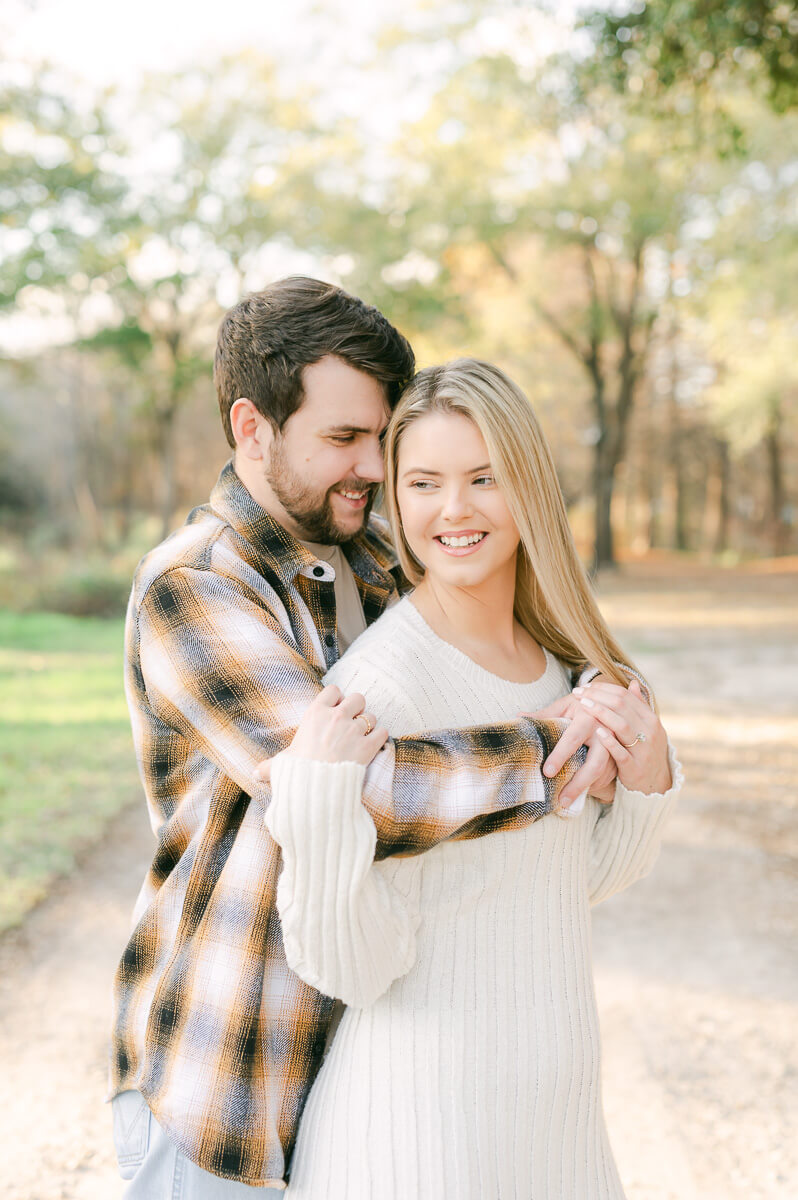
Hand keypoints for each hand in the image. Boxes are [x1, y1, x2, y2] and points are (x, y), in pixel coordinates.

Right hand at [254, 685, 387, 782]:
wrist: (316, 789)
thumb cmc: (296, 773)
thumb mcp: (279, 766)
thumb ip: (268, 766)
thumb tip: (253, 773)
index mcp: (315, 714)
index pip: (333, 690)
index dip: (337, 698)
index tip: (335, 709)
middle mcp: (337, 717)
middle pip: (358, 698)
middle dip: (356, 708)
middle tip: (352, 722)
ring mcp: (354, 730)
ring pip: (371, 715)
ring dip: (368, 724)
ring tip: (362, 736)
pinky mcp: (368, 746)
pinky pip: (382, 732)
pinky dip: (380, 737)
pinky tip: (374, 744)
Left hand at [520, 695, 617, 806]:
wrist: (611, 700)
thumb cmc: (582, 704)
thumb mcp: (565, 705)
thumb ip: (545, 714)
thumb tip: (520, 716)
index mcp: (588, 716)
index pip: (572, 738)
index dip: (560, 756)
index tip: (547, 772)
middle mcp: (604, 731)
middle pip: (594, 763)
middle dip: (578, 783)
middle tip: (561, 799)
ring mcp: (614, 744)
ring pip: (603, 771)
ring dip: (585, 788)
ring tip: (566, 802)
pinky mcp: (618, 753)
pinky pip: (608, 773)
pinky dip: (594, 785)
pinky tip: (581, 794)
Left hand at [573, 679, 671, 794]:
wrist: (654, 786)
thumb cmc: (644, 752)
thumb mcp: (646, 729)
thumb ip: (639, 707)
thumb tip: (632, 683)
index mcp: (650, 719)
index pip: (625, 696)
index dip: (603, 688)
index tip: (584, 687)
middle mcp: (650, 731)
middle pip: (622, 706)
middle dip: (597, 696)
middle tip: (577, 693)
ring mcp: (643, 750)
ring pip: (622, 725)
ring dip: (601, 713)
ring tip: (582, 705)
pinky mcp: (635, 768)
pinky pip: (621, 752)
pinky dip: (609, 741)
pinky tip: (596, 731)